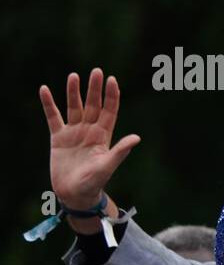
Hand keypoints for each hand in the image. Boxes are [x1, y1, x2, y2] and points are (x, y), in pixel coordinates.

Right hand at [40, 69, 138, 209]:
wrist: (75, 194)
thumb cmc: (94, 182)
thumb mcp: (108, 165)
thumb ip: (120, 151)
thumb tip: (137, 137)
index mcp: (104, 136)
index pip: (109, 111)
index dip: (111, 96)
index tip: (112, 80)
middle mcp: (89, 131)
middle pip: (93, 105)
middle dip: (94, 89)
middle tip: (96, 71)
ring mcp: (74, 133)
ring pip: (74, 108)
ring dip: (74, 92)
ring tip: (74, 76)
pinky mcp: (58, 138)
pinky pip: (53, 117)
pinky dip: (49, 104)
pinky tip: (45, 89)